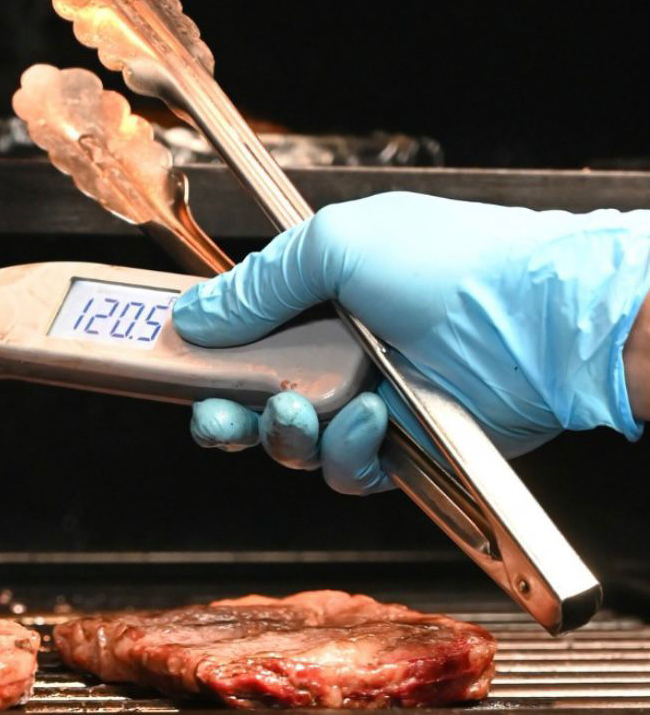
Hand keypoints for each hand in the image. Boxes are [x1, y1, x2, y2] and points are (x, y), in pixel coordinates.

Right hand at [172, 192, 649, 494]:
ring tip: (299, 410)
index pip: (245, 330)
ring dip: (283, 433)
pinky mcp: (401, 448)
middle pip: (255, 397)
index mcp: (324, 294)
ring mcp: (371, 399)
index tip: (175, 364)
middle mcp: (343, 348)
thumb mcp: (337, 245)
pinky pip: (344, 468)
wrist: (540, 323)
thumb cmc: (456, 267)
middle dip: (226, 412)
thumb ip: (256, 283)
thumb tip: (194, 315)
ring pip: (292, 442)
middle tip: (216, 412)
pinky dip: (346, 451)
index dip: (207, 352)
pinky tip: (370, 420)